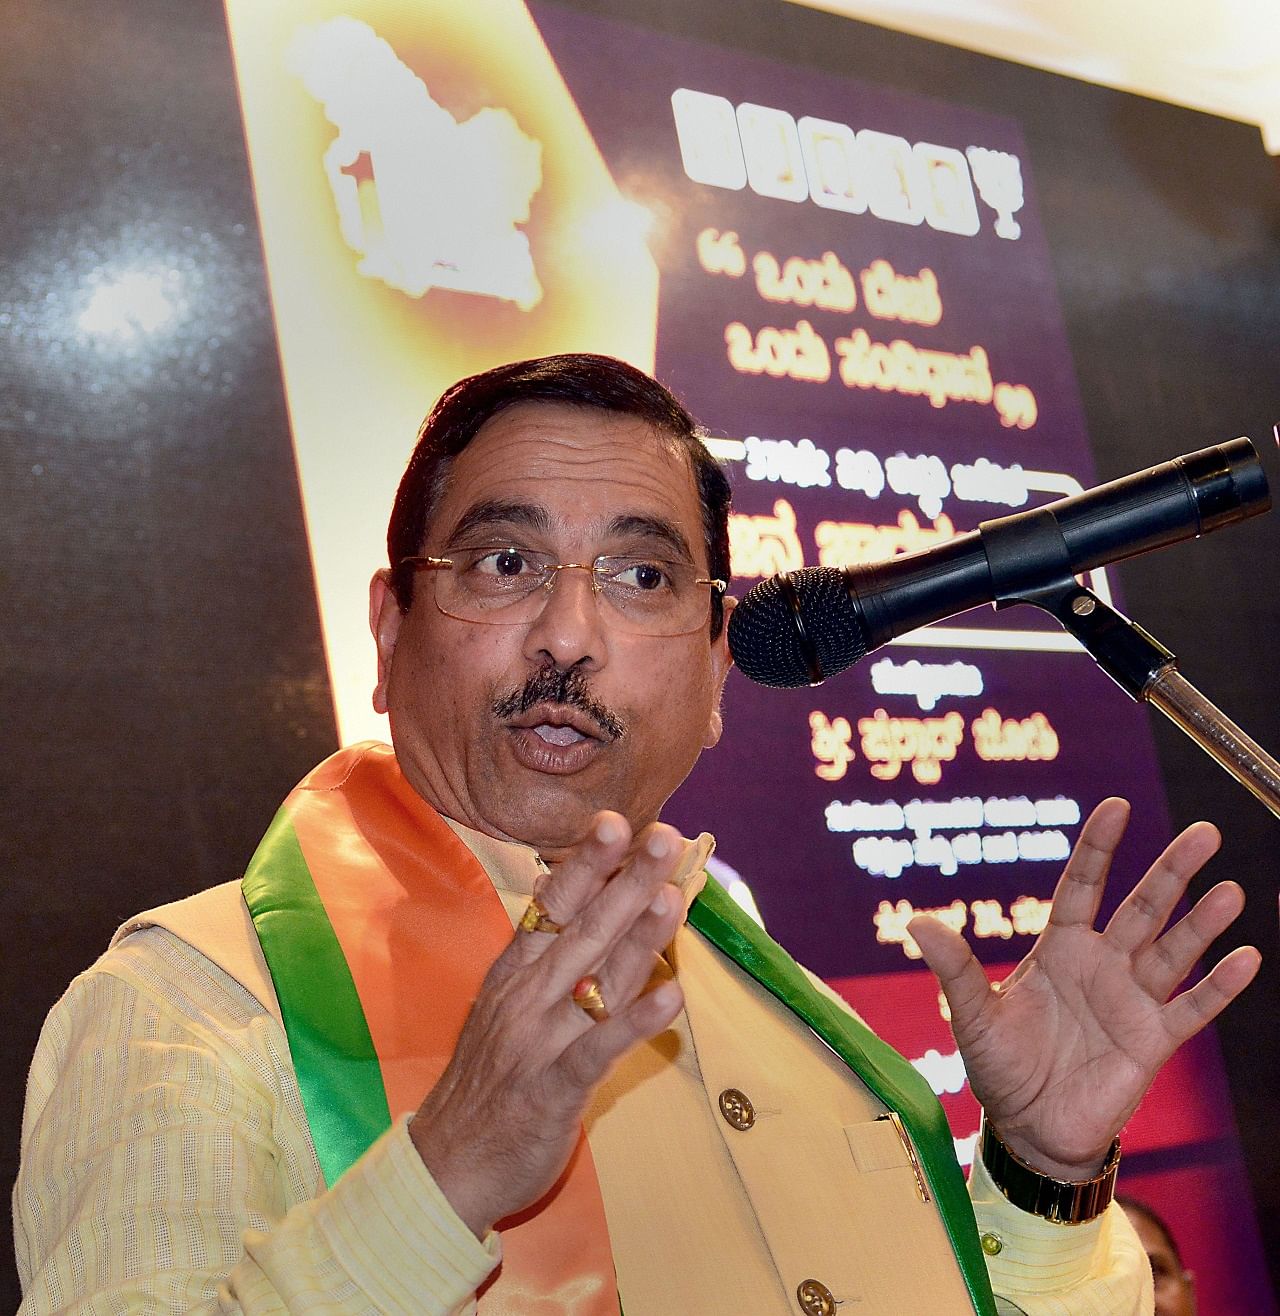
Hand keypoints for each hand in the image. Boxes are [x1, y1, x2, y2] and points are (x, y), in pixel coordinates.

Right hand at [408, 812, 685, 1236]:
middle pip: (582, 929)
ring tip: (672, 896)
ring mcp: (539, 1040)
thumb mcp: (505, 1004)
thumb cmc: (487, 1077)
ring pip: (596, 978)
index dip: (585, 862)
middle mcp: (526, 996)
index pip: (552, 905)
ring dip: (637, 936)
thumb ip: (542, 954)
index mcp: (514, 972)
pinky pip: (599, 1048)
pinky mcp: (554, 1087)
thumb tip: (571, 891)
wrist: (447, 1162)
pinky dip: (635, 1022)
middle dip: (624, 880)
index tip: (616, 819)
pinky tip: (672, 997)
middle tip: (663, 837)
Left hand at [909, 798, 1260, 1179]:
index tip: (1115, 806)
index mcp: (1059, 948)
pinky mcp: (1153, 1041)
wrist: (1030, 1129)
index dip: (1098, 848)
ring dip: (1201, 923)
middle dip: (1170, 871)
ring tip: (1230, 890)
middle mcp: (1102, 964)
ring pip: (1173, 951)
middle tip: (1204, 834)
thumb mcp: (971, 1015)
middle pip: (1141, 907)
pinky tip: (1245, 957)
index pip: (1082, 886)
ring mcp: (1132, 1000)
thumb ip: (955, 969)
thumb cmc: (1000, 1065)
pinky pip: (1192, 1009)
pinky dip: (1218, 986)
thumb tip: (917, 923)